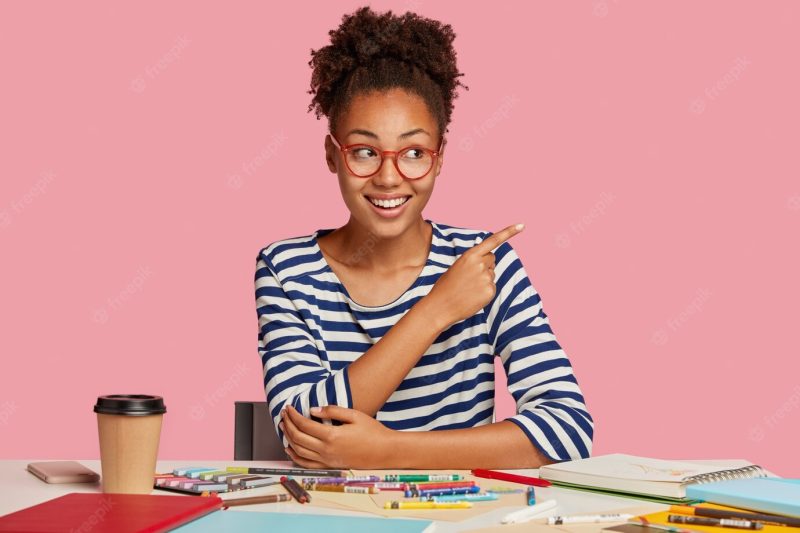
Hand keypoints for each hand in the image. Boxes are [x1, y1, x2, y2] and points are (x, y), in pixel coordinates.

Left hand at [280, 405, 394, 468]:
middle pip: (298, 437)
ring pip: (299, 451)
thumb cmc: (372, 431)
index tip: (289, 407)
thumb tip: (312, 410)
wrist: (385, 451)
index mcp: (332, 436)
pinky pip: (306, 464)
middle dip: (288, 424)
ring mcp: (327, 460)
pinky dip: (295, 456)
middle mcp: (327, 450)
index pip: (304, 425)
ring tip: (284, 427)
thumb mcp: (354, 415)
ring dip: (288, 438)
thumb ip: (333, 411)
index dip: (294, 415)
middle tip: (284, 414)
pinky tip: (289, 448)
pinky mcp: (330, 466)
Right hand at [423, 223, 524, 329]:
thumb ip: (474, 261)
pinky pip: (491, 287)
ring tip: (468, 288)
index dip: (509, 232)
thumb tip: (489, 264)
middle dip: (485, 264)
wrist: (441, 305)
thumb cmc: (447, 286)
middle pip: (492, 258)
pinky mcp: (490, 291)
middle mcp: (480, 264)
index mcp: (470, 255)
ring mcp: (486, 278)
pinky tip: (473, 296)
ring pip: (491, 274)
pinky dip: (484, 291)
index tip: (522, 225)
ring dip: (483, 279)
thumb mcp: (458, 266)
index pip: (493, 241)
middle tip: (470, 276)